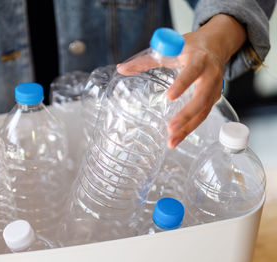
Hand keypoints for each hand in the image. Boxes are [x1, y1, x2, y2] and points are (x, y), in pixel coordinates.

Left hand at [117, 14, 245, 147]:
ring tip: (172, 141)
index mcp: (199, 59)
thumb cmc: (190, 47)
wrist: (216, 44)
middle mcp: (210, 75)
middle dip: (187, 115)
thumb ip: (145, 60)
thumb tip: (121, 69)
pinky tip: (177, 138)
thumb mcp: (170, 48)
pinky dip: (191, 128)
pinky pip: (203, 115)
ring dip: (188, 128)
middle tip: (170, 128)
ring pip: (204, 111)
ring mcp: (215, 89)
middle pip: (202, 98)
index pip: (192, 72)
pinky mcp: (213, 98)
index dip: (182, 84)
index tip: (169, 97)